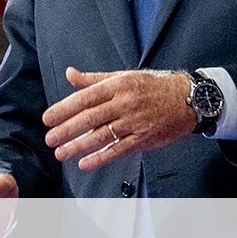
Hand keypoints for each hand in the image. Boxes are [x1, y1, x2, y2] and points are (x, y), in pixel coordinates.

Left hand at [43, 67, 195, 170]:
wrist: (188, 98)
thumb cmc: (152, 86)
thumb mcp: (123, 77)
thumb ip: (94, 79)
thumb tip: (70, 74)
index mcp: (117, 86)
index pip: (85, 98)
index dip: (64, 109)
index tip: (48, 118)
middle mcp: (125, 103)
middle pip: (90, 118)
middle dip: (67, 130)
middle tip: (49, 138)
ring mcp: (134, 122)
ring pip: (102, 136)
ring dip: (79, 146)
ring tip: (61, 153)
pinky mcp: (143, 138)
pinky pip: (118, 150)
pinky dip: (101, 158)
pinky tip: (85, 164)